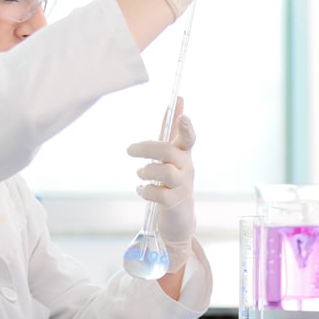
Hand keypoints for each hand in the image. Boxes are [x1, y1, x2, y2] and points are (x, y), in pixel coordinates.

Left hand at [127, 99, 196, 272]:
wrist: (179, 218)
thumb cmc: (173, 179)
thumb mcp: (171, 154)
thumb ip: (171, 129)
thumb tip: (177, 99)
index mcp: (185, 154)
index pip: (188, 137)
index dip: (185, 126)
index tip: (182, 113)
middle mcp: (187, 168)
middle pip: (169, 151)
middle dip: (147, 148)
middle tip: (130, 150)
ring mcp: (183, 186)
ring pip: (164, 171)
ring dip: (146, 171)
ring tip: (140, 174)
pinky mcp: (175, 202)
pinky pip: (158, 193)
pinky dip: (145, 190)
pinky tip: (141, 191)